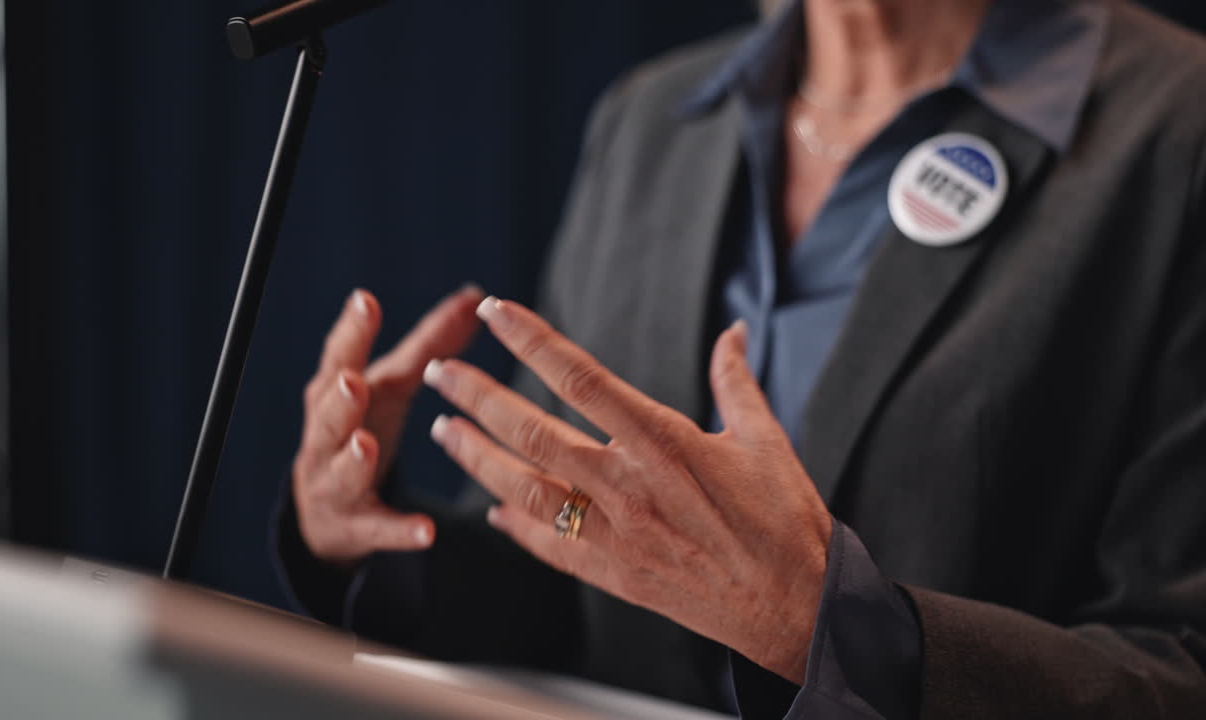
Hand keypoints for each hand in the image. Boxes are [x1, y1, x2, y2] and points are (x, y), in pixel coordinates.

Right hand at [292, 285, 484, 567]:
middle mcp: (328, 438)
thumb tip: (473, 296)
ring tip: (364, 445)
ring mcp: (336, 485)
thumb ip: (430, 345)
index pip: (339, 358)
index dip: (351, 331)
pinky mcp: (356, 527)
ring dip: (352, 459)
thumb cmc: (364, 430)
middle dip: (339, 399)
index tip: (365, 300)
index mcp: (336, 396)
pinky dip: (399, 530)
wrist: (328, 513)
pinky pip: (377, 530)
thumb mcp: (392, 388)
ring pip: (340, 472)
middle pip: (327, 416)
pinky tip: (425, 532)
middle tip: (352, 381)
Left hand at [423, 297, 831, 682]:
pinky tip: (491, 505)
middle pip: (534, 433)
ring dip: (479, 459)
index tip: (496, 312)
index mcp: (664, 441)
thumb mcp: (765, 438)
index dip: (532, 341)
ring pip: (527, 490)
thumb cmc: (782, 520)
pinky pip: (549, 546)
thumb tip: (732, 331)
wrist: (792, 604)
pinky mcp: (613, 574)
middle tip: (440, 373)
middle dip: (480, 398)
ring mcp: (615, 534)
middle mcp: (629, 486)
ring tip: (444, 432)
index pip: (581, 377)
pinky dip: (516, 524)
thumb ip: (735, 380)